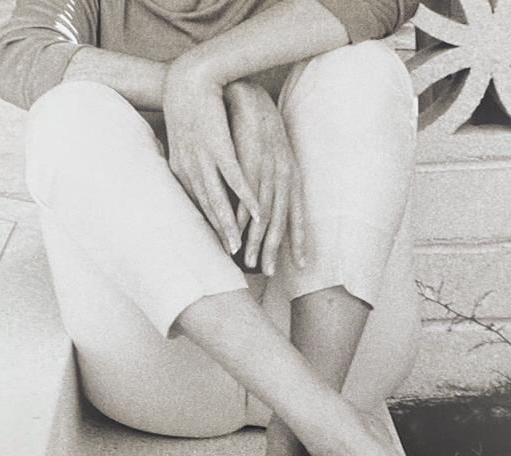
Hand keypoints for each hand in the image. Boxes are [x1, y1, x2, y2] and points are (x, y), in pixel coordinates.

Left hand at [163, 53, 260, 254]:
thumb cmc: (188, 114)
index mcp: (184, 174)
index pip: (200, 211)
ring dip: (230, 226)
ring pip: (218, 201)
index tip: (222, 254)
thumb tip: (188, 186)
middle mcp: (191, 172)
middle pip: (209, 213)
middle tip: (236, 262)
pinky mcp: (217, 147)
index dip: (212, 233)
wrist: (189, 80)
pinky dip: (244, 196)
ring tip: (241, 248)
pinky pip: (234, 177)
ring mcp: (204, 161)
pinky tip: (256, 211)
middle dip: (222, 239)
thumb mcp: (181, 147)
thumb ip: (186, 170)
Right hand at [224, 80, 305, 274]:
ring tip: (249, 260)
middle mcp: (283, 174)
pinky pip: (248, 193)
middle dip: (275, 248)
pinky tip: (240, 231)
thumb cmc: (255, 128)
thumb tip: (266, 209)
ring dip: (257, 239)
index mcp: (290, 174)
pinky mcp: (250, 161)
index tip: (301, 265)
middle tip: (271, 273)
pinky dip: (246, 214)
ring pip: (265, 212)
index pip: (297, 214)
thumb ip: (267, 185)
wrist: (245, 94)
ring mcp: (267, 168)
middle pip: (281, 219)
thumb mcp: (268, 158)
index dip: (299, 240)